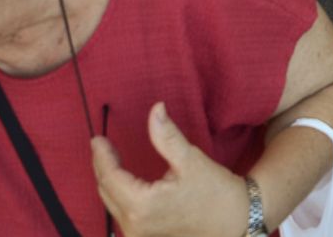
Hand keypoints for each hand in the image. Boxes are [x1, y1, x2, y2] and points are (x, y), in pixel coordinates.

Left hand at [93, 103, 248, 236]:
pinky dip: (119, 194)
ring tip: (110, 158)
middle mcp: (135, 225)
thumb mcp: (191, 160)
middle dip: (102, 166)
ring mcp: (139, 235)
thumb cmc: (216, 193)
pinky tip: (124, 180)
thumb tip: (155, 109)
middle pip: (107, 192)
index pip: (110, 177)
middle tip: (101, 144)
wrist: (235, 222)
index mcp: (142, 206)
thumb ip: (167, 136)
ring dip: (109, 181)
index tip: (97, 139)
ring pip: (112, 204)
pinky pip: (123, 213)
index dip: (101, 156)